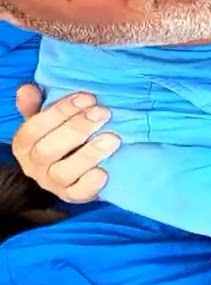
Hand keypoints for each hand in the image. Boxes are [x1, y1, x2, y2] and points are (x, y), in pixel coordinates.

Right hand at [10, 85, 117, 202]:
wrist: (78, 168)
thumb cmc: (63, 136)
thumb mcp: (50, 119)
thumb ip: (38, 105)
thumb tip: (27, 89)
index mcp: (24, 144)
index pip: (34, 127)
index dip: (60, 111)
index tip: (87, 97)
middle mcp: (34, 165)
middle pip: (48, 150)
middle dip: (77, 129)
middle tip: (103, 113)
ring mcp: (52, 183)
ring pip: (63, 172)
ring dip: (88, 154)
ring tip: (112, 138)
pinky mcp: (72, 196)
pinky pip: (78, 193)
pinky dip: (91, 183)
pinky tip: (105, 171)